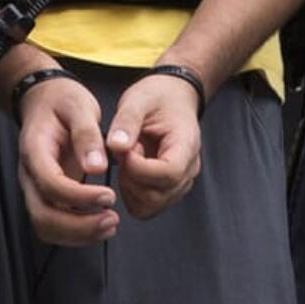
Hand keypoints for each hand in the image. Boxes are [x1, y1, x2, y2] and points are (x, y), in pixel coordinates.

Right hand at [16, 77, 119, 245]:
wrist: (44, 100)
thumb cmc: (61, 100)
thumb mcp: (77, 105)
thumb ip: (86, 135)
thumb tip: (97, 167)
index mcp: (34, 150)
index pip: (50, 185)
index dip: (79, 197)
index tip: (108, 196)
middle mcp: (29, 174)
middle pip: (42, 216)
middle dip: (78, 226)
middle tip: (112, 219)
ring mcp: (35, 186)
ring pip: (45, 226)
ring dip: (77, 234)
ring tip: (110, 225)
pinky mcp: (46, 194)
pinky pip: (54, 223)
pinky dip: (75, 232)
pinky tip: (100, 223)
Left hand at [105, 72, 202, 219]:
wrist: (172, 98)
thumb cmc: (158, 97)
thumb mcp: (139, 99)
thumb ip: (127, 122)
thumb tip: (116, 147)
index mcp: (186, 145)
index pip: (168, 173)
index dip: (139, 168)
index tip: (124, 150)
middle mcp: (188, 171)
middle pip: (158, 196)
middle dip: (131, 177)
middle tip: (123, 151)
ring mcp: (179, 184)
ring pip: (150, 206)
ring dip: (130, 187)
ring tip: (128, 158)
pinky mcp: (167, 190)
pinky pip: (146, 206)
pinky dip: (131, 193)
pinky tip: (129, 169)